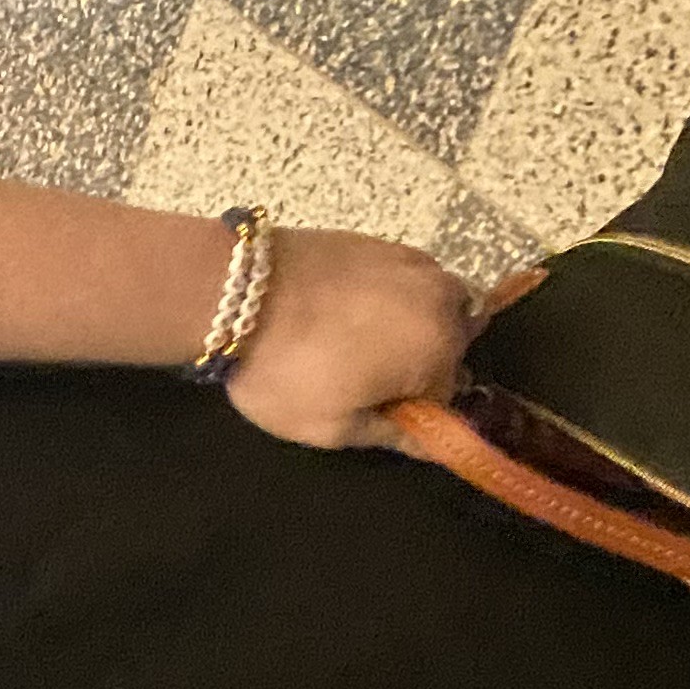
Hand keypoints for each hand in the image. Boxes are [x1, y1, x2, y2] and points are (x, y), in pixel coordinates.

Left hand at [221, 228, 481, 453]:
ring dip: (414, 324)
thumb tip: (435, 447)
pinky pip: (410, 277)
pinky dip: (394, 296)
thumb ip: (393, 435)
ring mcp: (416, 263)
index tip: (370, 408)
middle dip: (422, 360)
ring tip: (358, 340)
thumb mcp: (333, 427)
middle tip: (363, 374)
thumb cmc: (284, 372)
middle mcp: (443, 299)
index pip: (447, 391)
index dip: (410, 406)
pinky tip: (350, 309)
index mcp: (440, 349)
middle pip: (453, 340)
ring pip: (438, 303)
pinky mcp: (385, 241)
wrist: (236, 292)